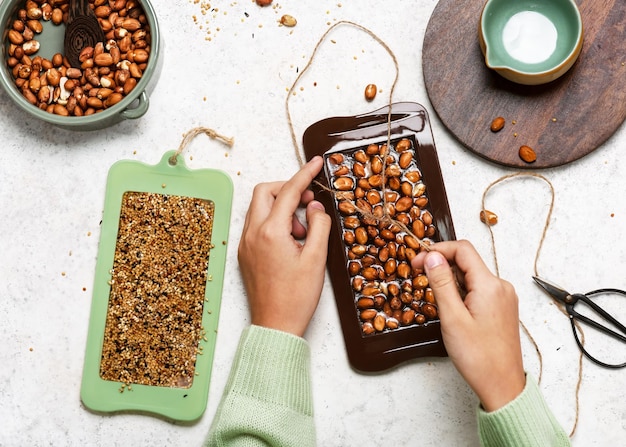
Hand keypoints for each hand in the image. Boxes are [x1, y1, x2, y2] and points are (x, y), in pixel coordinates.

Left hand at [238, 156, 331, 336]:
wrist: (275, 326)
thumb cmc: (297, 297)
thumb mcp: (317, 259)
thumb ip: (318, 225)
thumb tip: (315, 207)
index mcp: (270, 232)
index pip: (288, 192)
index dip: (304, 174)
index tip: (316, 163)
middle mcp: (252, 234)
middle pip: (265, 192)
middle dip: (287, 189)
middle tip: (308, 201)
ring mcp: (245, 244)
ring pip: (259, 208)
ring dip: (281, 207)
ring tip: (302, 230)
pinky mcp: (245, 254)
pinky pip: (257, 225)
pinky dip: (274, 222)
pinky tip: (291, 240)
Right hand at [411, 240, 525, 411]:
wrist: (502, 385)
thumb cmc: (478, 357)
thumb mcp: (452, 317)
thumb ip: (441, 283)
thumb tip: (431, 256)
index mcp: (490, 285)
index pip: (462, 249)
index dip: (437, 250)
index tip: (417, 261)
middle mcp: (500, 287)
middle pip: (467, 261)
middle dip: (442, 265)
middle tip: (420, 277)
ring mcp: (503, 297)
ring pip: (472, 276)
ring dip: (451, 280)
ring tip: (437, 301)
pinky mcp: (501, 308)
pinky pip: (479, 289)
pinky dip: (461, 291)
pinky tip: (452, 308)